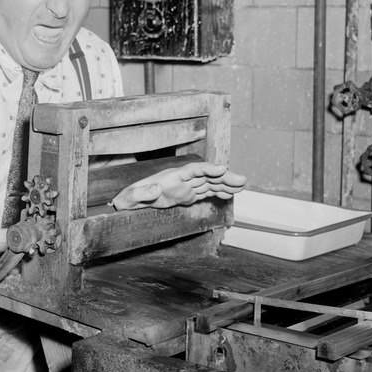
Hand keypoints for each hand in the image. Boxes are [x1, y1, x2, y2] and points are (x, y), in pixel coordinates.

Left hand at [111, 161, 246, 210]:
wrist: (128, 202)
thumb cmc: (128, 199)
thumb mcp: (131, 197)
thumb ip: (143, 193)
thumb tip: (157, 188)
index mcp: (170, 177)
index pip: (193, 169)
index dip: (208, 168)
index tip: (224, 168)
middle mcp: (181, 179)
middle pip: (206, 175)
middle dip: (224, 176)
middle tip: (243, 180)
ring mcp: (184, 187)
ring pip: (209, 183)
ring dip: (225, 184)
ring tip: (242, 186)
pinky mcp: (185, 196)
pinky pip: (204, 193)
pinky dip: (218, 193)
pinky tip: (229, 194)